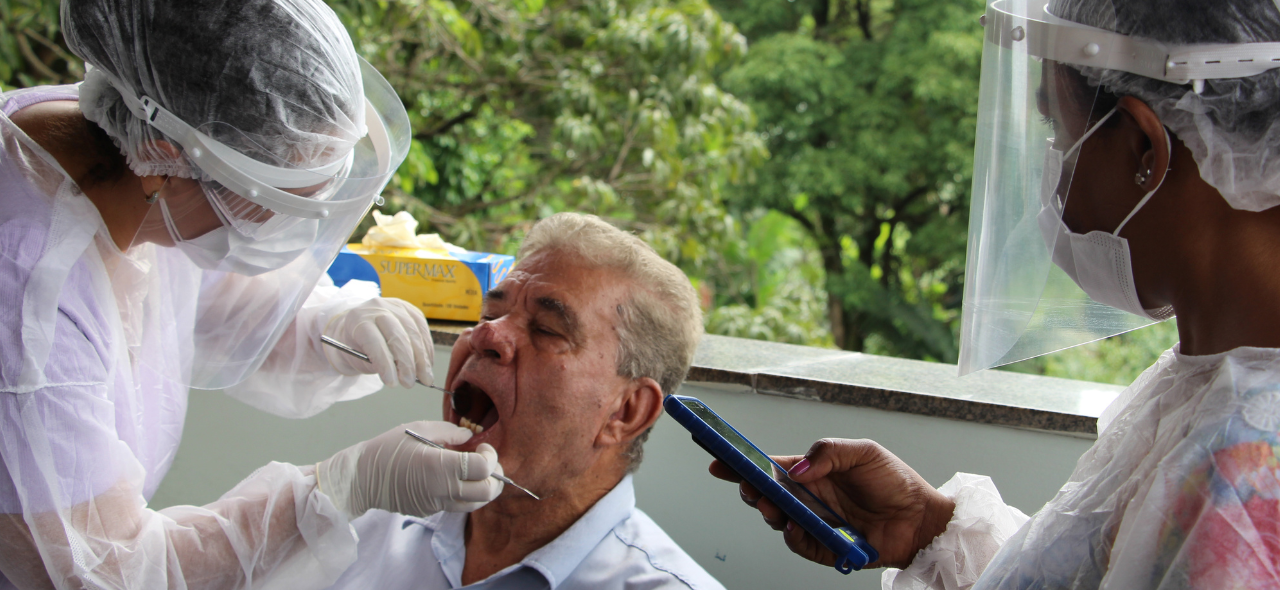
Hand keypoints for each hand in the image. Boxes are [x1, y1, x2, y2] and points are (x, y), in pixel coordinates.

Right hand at [316, 421, 502, 517]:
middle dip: (495, 477)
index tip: (482, 447)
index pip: (483, 468)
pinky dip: (466, 495)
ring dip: (484, 489)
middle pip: (487, 492)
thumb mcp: (418, 429)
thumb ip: (449, 432)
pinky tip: (456, 479)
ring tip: (476, 472)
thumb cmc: (387, 449)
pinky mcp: (431, 511)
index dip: (490, 456)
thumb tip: (470, 437)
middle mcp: (442, 490)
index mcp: (440, 467)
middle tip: (487, 462)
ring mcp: (437, 504)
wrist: (362, 478)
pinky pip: (458, 506)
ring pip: (476, 504)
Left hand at [324, 297, 432, 386]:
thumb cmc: (357, 345)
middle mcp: (377, 308)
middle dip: (406, 363)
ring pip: (414, 333)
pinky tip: (427, 364)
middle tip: (409, 383)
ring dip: (422, 359)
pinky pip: (423, 329)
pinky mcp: (410, 309)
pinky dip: (427, 350)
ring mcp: (396, 306)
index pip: (375, 342)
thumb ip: (377, 363)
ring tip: (425, 378)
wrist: (358, 327)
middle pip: (397, 336)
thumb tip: (401, 374)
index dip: (385, 364)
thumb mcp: (358, 357)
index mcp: (358, 319)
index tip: (393, 384)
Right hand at [709, 438, 953, 568]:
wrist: (922, 518)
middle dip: (750, 488)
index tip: (718, 459)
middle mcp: (808, 498)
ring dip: (768, 511)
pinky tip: (794, 526)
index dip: (742, 463)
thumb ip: (828, 453)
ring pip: (778, 520)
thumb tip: (797, 470)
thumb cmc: (894, 482)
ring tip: (770, 504)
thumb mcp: (863, 452)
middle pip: (766, 494)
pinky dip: (793, 537)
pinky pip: (799, 544)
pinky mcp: (825, 547)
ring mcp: (815, 523)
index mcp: (812, 472)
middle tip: (747, 484)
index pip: (770, 466)